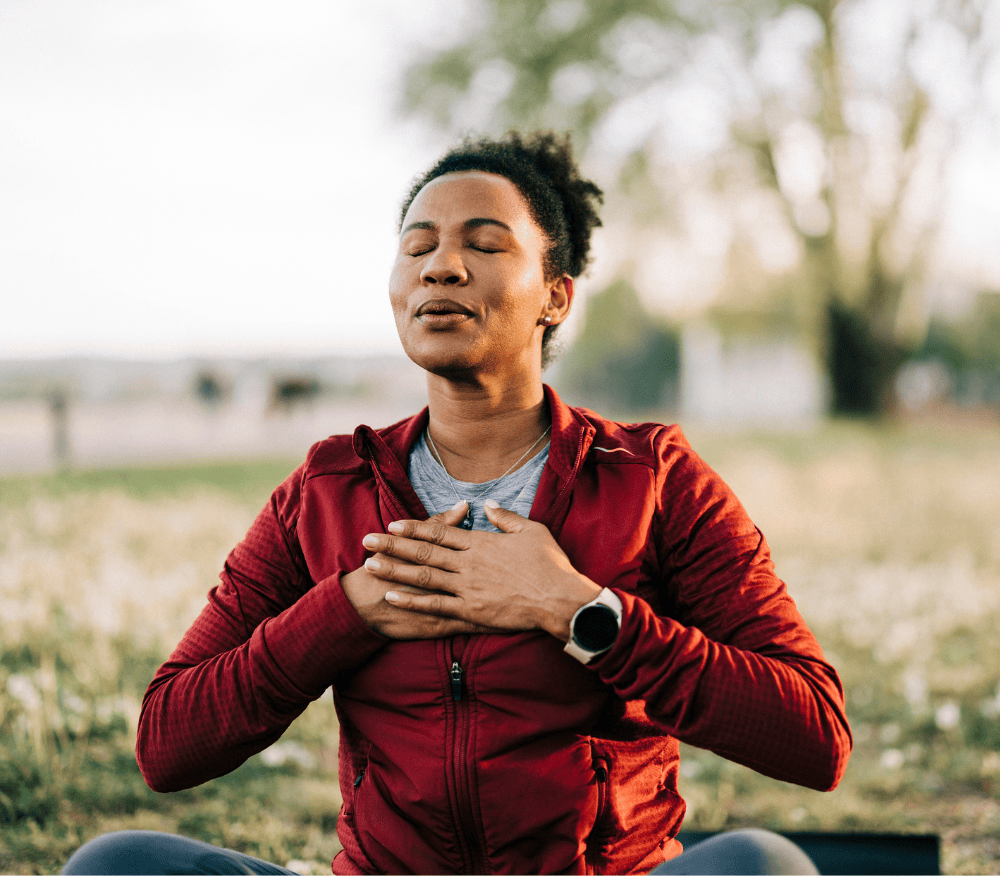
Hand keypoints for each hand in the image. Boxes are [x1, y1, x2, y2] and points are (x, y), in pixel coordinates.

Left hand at [361, 500, 600, 640]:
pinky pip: (435, 605)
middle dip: (393, 545)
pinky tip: (392, 597)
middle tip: (367, 541)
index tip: (393, 524)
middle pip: (423, 551)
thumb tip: (488, 505)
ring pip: (423, 576)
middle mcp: (468, 563)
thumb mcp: (532, 531)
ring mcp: (467, 588)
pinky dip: (412, 601)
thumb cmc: (550, 564)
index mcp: (481, 543)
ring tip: (371, 566)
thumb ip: (505, 517)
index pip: (440, 532)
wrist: (560, 598)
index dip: (414, 528)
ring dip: (395, 570)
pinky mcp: (470, 611)